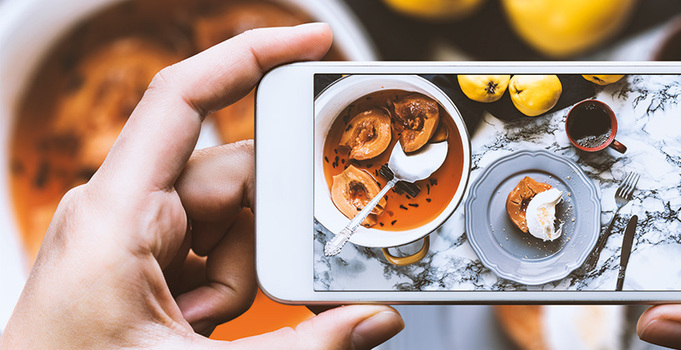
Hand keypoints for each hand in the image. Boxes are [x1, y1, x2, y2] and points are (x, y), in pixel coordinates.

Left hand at [1, 24, 403, 348]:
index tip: (314, 43)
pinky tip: (205, 327)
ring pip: (233, 222)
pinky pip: (215, 251)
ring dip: (242, 279)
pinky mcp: (150, 262)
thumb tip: (373, 319)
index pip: (184, 97)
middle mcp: (127, 210)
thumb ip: (300, 346)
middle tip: (284, 282)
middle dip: (265, 238)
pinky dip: (228, 288)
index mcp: (118, 214)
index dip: (251, 55)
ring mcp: (139, 236)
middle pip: (234, 177)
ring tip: (208, 328)